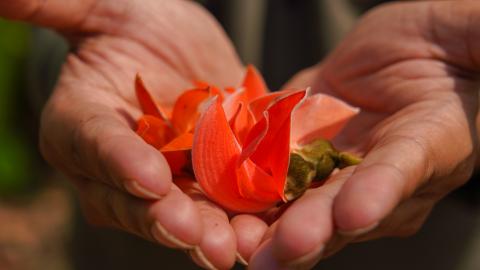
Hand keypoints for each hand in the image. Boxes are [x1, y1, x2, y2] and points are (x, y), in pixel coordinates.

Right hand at [0, 0, 244, 267]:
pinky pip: (217, 208)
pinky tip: (257, 234)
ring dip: (202, 235)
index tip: (149, 177)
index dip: (119, 162)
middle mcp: (115, 166)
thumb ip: (56, 8)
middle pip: (132, 198)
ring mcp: (163, 181)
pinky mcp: (203, 183)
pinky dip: (236, 222)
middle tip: (188, 231)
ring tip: (228, 248)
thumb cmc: (134, 26)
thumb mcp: (103, 10)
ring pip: (177, 214)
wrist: (181, 52)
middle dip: (160, 216)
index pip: (93, 144)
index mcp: (80, 124)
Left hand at [244, 2, 479, 267]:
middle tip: (274, 255)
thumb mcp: (468, 36)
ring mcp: (333, 167)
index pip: (401, 174)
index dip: (378, 193)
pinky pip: (268, 171)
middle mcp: (377, 176)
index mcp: (426, 149)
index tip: (354, 214)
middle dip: (308, 231)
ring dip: (267, 226)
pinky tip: (215, 200)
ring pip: (298, 203)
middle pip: (340, 208)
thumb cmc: (443, 44)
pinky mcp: (297, 151)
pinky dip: (242, 186)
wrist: (400, 53)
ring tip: (236, 245)